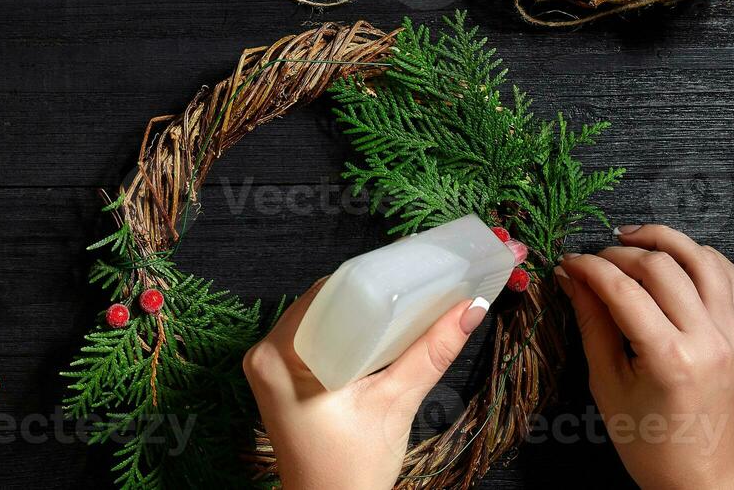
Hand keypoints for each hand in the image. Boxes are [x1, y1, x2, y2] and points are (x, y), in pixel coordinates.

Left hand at [243, 279, 488, 489]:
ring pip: (321, 317)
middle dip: (370, 292)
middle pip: (324, 302)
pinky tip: (379, 327)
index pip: (327, 294)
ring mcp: (269, 366)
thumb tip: (469, 310)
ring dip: (360, 310)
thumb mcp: (395, 405)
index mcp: (278, 357)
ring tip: (403, 298)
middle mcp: (264, 354)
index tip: (408, 265)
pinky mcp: (282, 377)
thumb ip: (430, 354)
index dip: (370, 276)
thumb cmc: (350, 473)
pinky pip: (316, 337)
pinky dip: (348, 330)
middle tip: (415, 278)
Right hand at [557, 224, 733, 489]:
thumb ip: (592, 324)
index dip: (589, 267)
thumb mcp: (607, 385)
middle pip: (662, 265)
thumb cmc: (649, 444)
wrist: (704, 478)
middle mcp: (707, 339)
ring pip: (701, 258)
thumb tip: (571, 278)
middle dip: (619, 252)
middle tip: (591, 261)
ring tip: (630, 238)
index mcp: (670, 358)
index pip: (624, 289)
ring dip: (663, 239)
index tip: (567, 263)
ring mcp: (730, 334)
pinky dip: (702, 257)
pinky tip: (674, 259)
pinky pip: (729, 277)